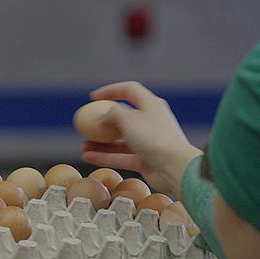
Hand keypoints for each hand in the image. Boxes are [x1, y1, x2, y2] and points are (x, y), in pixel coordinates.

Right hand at [80, 81, 202, 198]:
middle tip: (87, 125)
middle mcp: (150, 122)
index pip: (129, 91)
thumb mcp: (130, 118)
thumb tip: (103, 115)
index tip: (93, 97)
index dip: (110, 91)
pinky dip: (105, 156)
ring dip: (101, 142)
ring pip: (120, 140)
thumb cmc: (156, 139)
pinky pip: (120, 156)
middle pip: (123, 117)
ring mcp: (147, 142)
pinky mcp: (145, 159)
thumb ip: (113, 113)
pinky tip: (89, 157)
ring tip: (84, 145)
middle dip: (103, 122)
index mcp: (151, 105)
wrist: (175, 168)